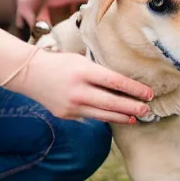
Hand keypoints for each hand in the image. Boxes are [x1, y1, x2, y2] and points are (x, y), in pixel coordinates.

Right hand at [12, 48, 153, 123]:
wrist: (30, 74)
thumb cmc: (60, 63)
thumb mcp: (82, 61)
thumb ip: (100, 73)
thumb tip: (123, 86)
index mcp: (84, 72)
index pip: (115, 82)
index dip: (134, 89)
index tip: (149, 94)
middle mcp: (78, 90)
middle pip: (111, 102)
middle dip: (132, 108)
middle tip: (147, 111)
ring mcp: (72, 106)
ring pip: (103, 114)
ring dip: (122, 117)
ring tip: (135, 118)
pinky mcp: (67, 115)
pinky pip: (90, 116)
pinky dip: (104, 117)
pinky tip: (116, 117)